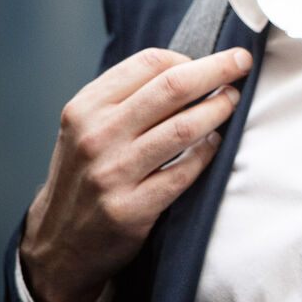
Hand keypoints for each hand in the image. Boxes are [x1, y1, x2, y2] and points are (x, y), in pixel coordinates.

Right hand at [18, 46, 252, 301]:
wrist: (60, 244)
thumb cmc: (86, 174)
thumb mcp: (87, 127)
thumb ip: (127, 96)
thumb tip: (192, 67)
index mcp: (85, 108)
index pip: (148, 63)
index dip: (189, 58)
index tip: (212, 61)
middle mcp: (96, 137)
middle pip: (172, 87)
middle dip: (217, 69)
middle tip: (242, 62)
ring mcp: (112, 174)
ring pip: (183, 128)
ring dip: (218, 109)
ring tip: (232, 101)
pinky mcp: (130, 209)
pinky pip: (184, 172)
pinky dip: (207, 153)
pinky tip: (216, 144)